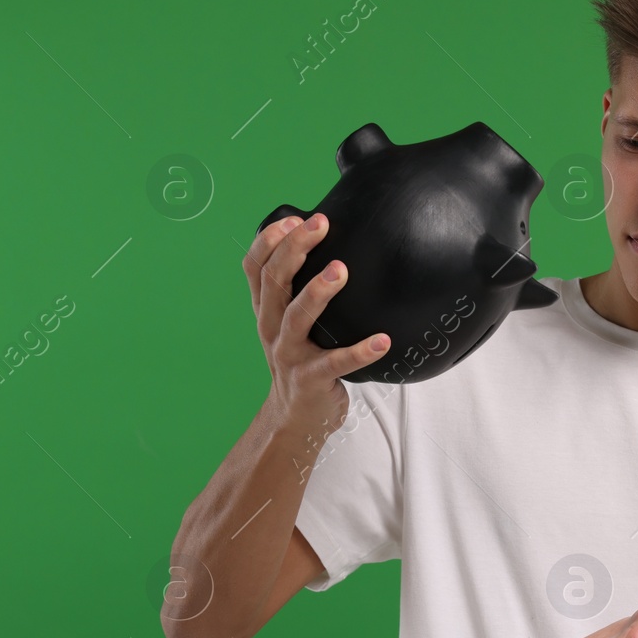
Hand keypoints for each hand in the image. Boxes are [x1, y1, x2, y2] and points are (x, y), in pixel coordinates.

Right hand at [243, 211, 390, 429]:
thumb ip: (298, 292)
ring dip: (317, 292)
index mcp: (266, 311)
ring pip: (297, 318)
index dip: (269, 240)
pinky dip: (361, 351)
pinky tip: (382, 340)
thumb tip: (330, 247)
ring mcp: (289, 355)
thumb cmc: (301, 360)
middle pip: (274, 282)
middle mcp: (272, 328)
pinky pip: (337, 363)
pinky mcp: (311, 379)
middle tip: (320, 225)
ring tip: (340, 271)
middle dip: (294, 249)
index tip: (294, 218)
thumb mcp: (289, 324)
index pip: (254, 268)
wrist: (295, 418)